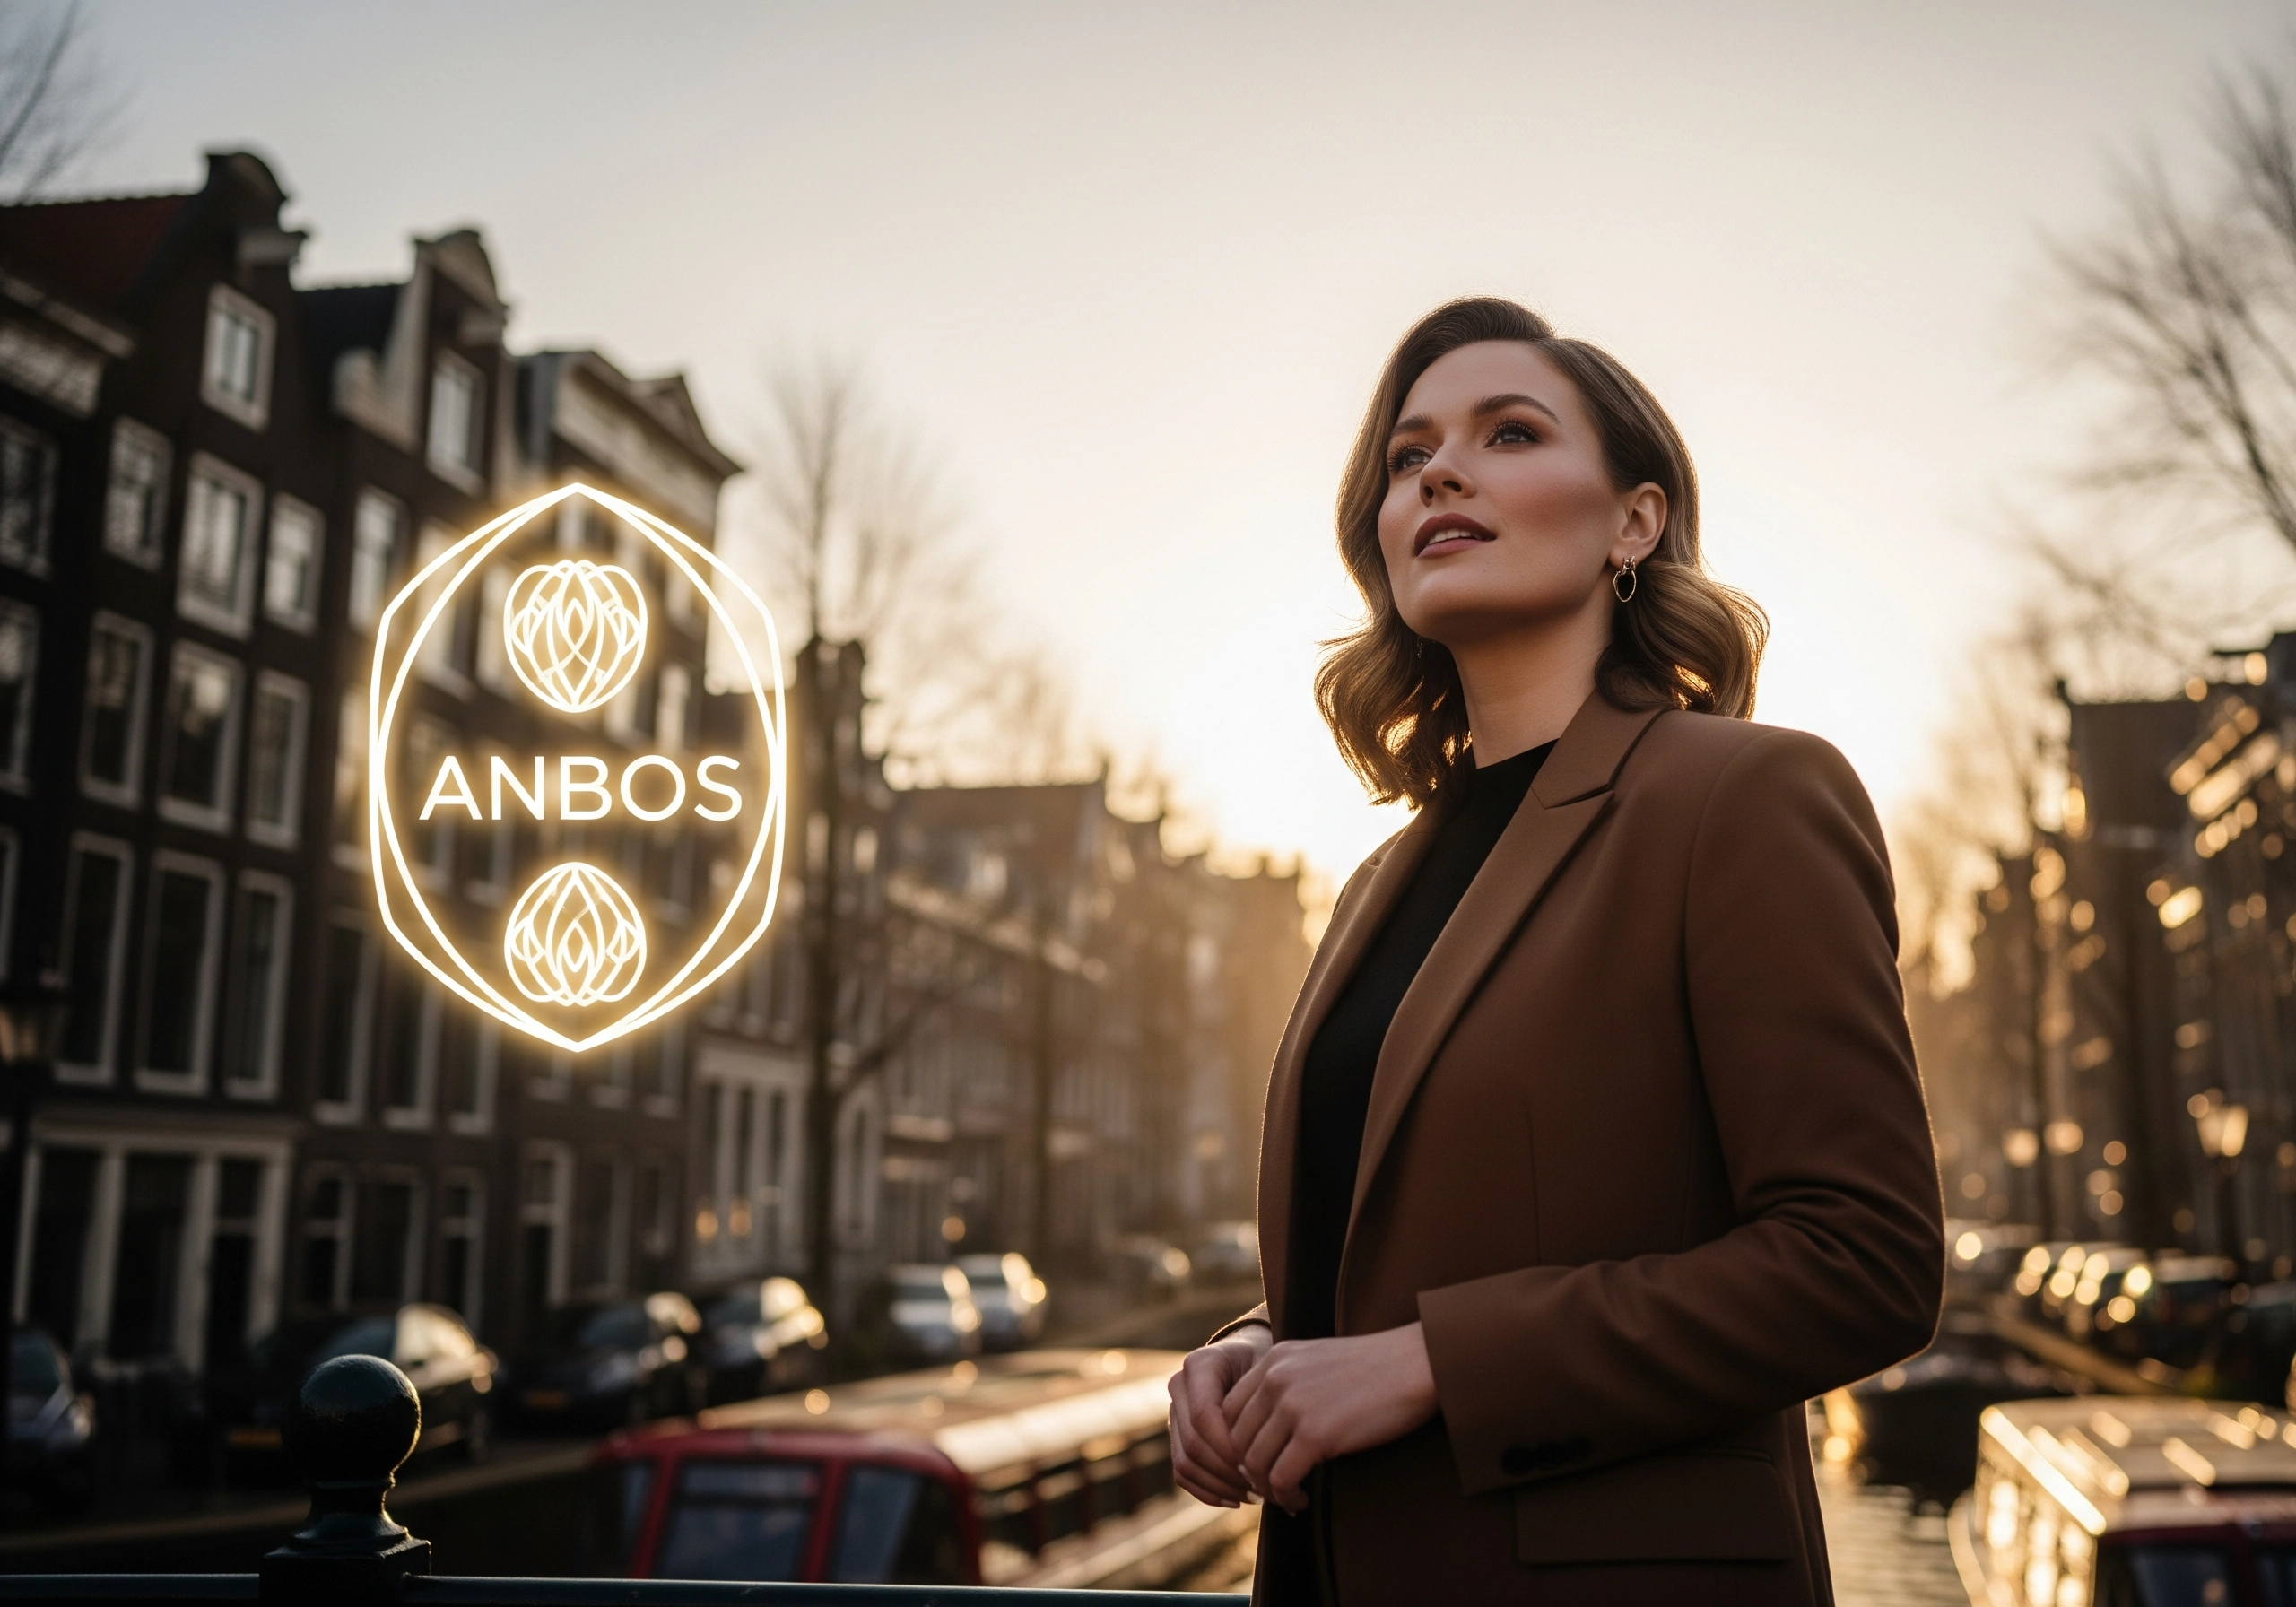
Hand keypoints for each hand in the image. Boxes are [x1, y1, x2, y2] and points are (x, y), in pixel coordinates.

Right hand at [1168, 1323, 1273, 1506]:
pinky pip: (1182, 1473)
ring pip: (1185, 1462)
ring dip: (1221, 1486)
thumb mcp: (1274, 1370)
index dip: (1230, 1447)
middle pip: (1193, 1443)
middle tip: (1265, 1487)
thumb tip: (1262, 1452)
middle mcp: (1180, 1386)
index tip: (1265, 1462)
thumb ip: (1265, 1399)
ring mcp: (1175, 1412)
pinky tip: (1238, 1499)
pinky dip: (1208, 1491)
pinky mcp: (1177, 1435)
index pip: (1204, 1416)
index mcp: (1200, 1364)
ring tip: (1257, 1496)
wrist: (1254, 1357)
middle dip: (1229, 1472)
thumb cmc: (1271, 1365)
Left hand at [1224, 1322, 1438, 1513]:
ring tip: (1287, 1496)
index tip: (1257, 1463)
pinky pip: (1280, 1478)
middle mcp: (1275, 1378)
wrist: (1419, 1362)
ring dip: (1266, 1488)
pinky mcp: (1315, 1434)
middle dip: (1249, 1471)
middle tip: (1271, 1487)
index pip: (1228, 1410)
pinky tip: (1302, 1499)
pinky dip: (1286, 1496)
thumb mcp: (1318, 1360)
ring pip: (1253, 1463)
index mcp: (1274, 1358)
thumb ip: (1288, 1383)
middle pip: (1236, 1440)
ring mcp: (1293, 1405)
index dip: (1237, 1445)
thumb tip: (1267, 1430)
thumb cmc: (1377, 1368)